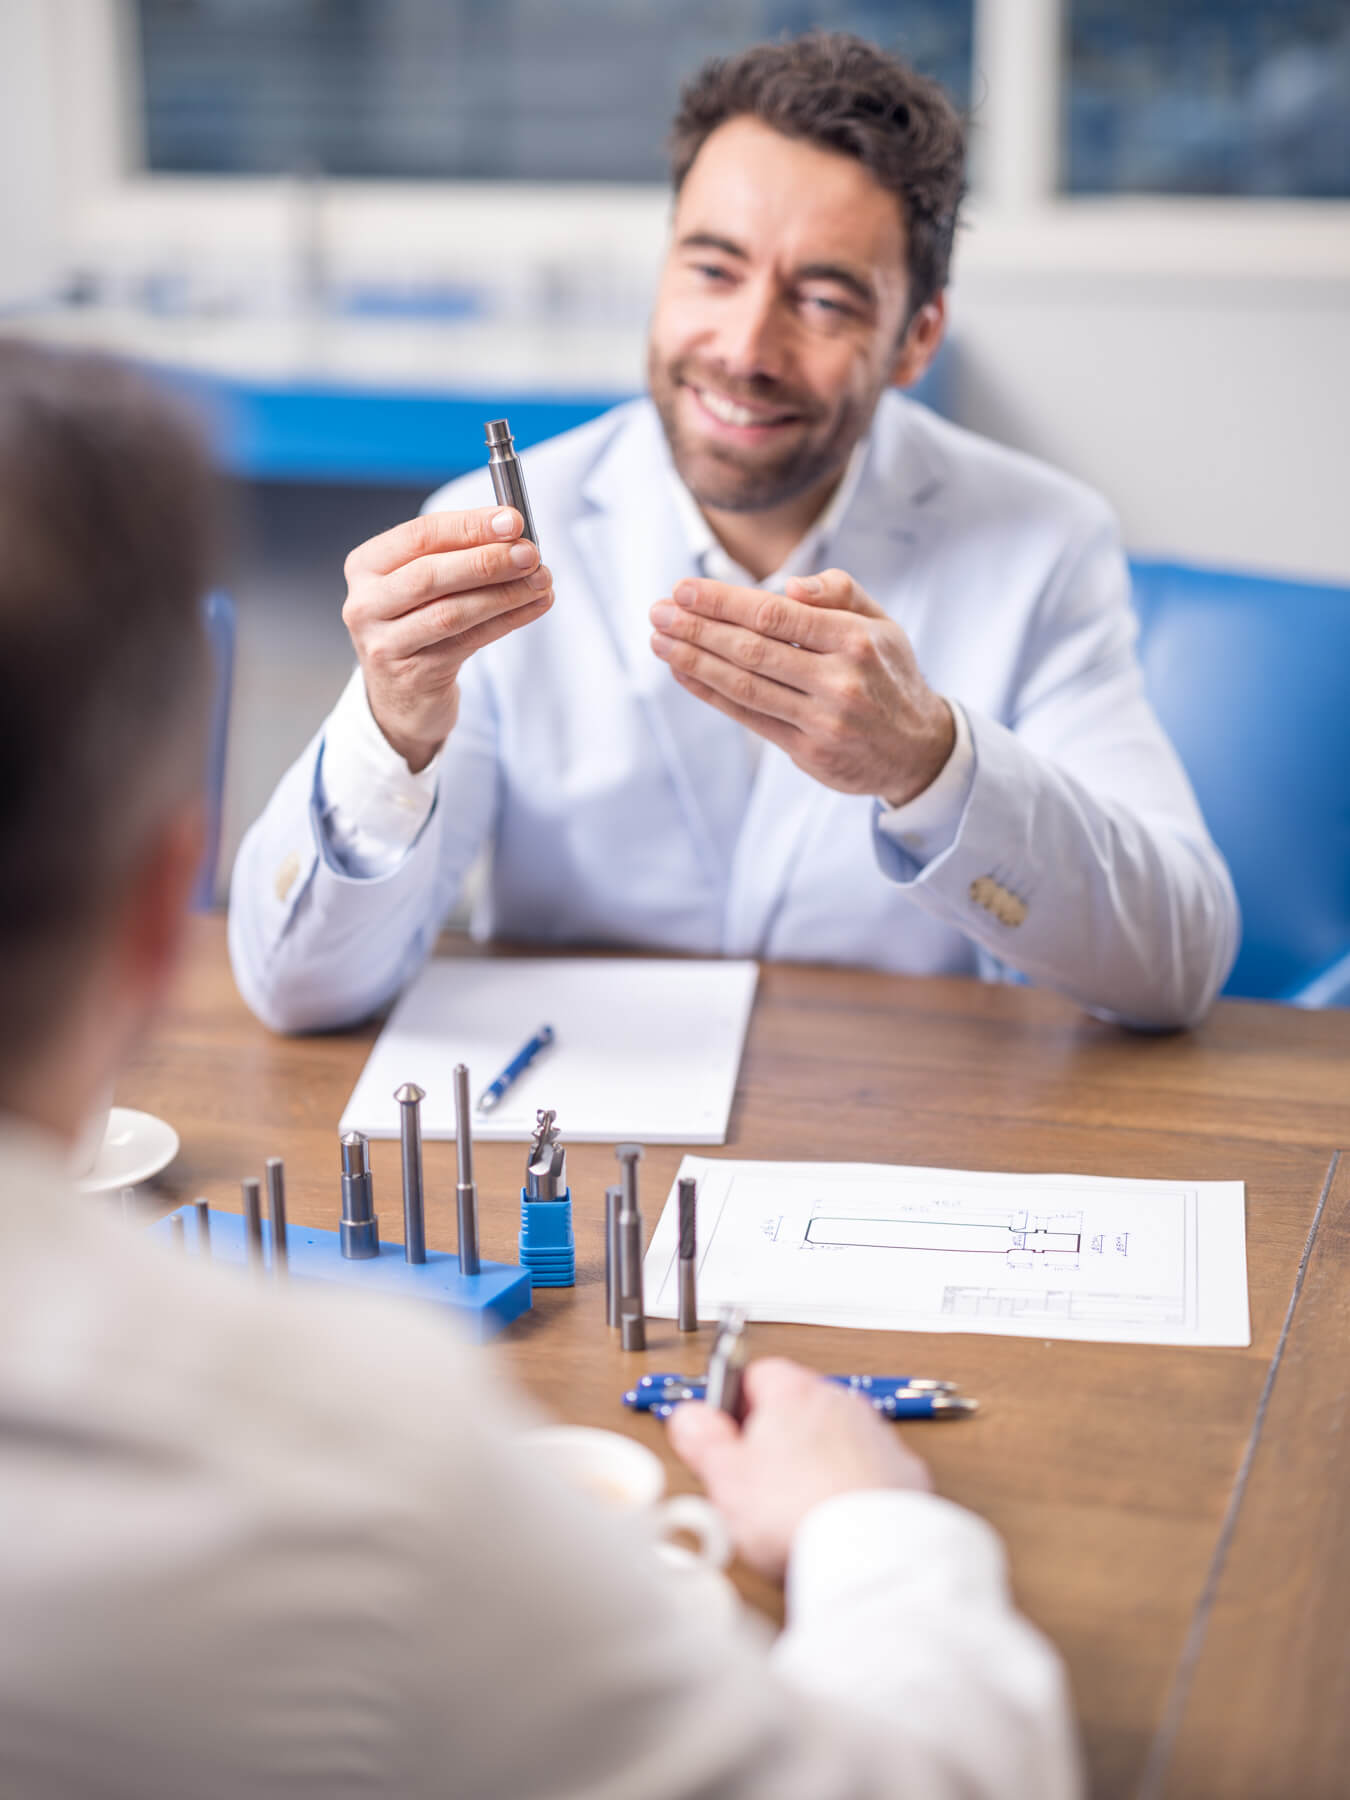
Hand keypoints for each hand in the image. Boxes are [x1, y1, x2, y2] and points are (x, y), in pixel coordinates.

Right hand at [342, 506, 552, 771]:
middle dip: (487, 560)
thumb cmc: (417, 624)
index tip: (512, 521)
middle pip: (431, 574)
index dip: (469, 526)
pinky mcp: (413, 675)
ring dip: (504, 594)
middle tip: (530, 553)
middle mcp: (366, 603)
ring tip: (541, 580)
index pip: (419, 536)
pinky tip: (534, 606)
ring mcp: (385, 643)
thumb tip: (513, 533)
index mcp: (365, 566)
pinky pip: (469, 642)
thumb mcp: (423, 584)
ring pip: (451, 612)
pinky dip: (507, 621)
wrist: (401, 697)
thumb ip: (457, 554)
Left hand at [649, 569, 953, 806]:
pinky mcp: (807, 752)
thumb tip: (788, 586)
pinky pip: (749, 717)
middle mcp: (840, 681)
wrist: (919, 749)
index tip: (684, 590)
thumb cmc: (889, 675)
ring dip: (694, 661)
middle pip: (752, 650)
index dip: (724, 602)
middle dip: (697, 628)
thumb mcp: (882, 623)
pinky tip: (684, 672)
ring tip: (659, 640)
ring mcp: (822, 721)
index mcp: (856, 640)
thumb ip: (839, 592)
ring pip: (745, 686)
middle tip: (658, 611)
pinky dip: (711, 694)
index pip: (776, 615)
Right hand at [666, 1358, 931, 1579]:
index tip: (725, 1432)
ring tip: (794, 1507)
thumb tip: (691, 1418)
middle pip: (797, 1406)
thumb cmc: (798, 1512)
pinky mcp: (902, 1473)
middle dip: (776, 1437)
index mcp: (794, 1394)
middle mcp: (841, 1404)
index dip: (735, 1403)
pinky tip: (832, 1519)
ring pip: (834, 1438)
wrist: (869, 1555)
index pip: (757, 1372)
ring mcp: (876, 1437)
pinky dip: (850, 1487)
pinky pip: (867, 1470)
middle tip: (753, 1479)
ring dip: (815, 1462)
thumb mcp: (725, 1478)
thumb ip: (702, 1438)